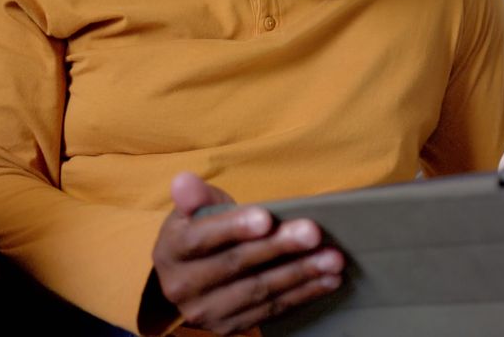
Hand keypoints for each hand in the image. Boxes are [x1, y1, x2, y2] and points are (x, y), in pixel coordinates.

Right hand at [151, 172, 344, 334]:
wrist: (186, 280)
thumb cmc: (197, 233)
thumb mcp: (191, 211)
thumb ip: (195, 196)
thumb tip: (184, 181)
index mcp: (171, 250)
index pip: (201, 238)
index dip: (234, 227)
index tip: (266, 218)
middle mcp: (183, 286)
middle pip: (237, 265)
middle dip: (279, 247)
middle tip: (313, 233)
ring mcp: (207, 312)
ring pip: (259, 290)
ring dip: (300, 274)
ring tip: (332, 259)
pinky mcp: (229, 327)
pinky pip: (271, 309)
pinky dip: (303, 294)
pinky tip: (327, 280)